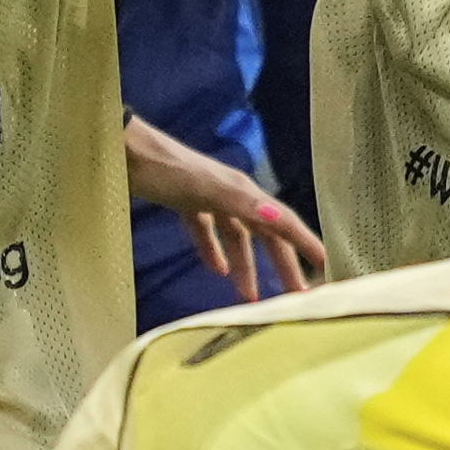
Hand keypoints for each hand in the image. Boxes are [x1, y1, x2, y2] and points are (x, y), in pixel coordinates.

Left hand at [123, 116, 324, 297]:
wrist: (124, 152)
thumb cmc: (167, 171)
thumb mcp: (209, 189)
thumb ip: (245, 205)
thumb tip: (282, 220)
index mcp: (244, 192)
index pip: (283, 221)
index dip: (305, 243)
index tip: (326, 266)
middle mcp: (233, 195)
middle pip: (266, 235)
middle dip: (282, 264)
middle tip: (295, 295)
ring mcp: (209, 199)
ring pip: (237, 238)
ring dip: (246, 266)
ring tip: (251, 296)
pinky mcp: (186, 203)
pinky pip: (207, 232)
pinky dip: (214, 251)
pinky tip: (216, 270)